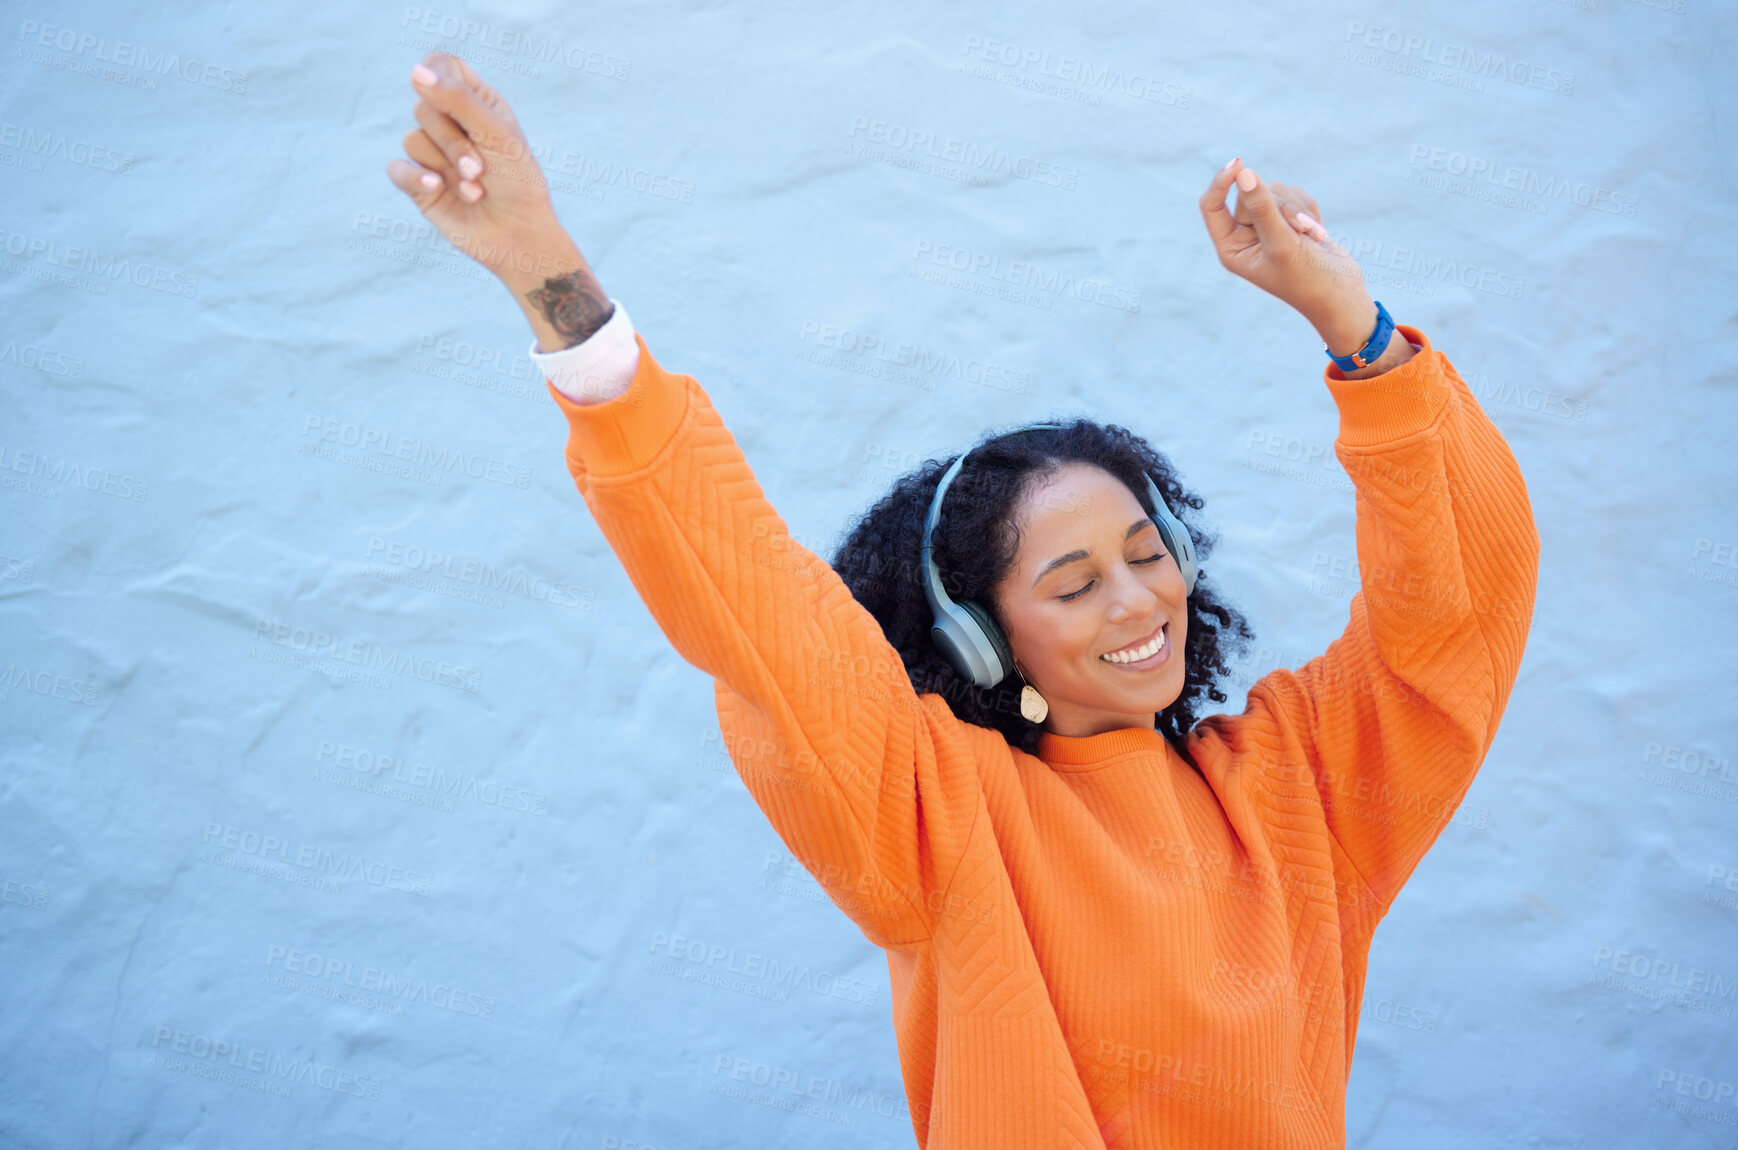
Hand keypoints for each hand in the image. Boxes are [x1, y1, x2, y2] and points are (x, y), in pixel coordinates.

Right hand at [385, 52, 576, 286]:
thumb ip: (458, 101)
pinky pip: (396, 168)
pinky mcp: (418, 183)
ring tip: (476, 190)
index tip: (450, 96)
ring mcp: (433, 154)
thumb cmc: (518, 183)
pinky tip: (436, 189)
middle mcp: (451, 123)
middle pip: (424, 107)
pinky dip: (416, 178)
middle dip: (452, 140)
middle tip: (480, 168)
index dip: (438, 75)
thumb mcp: (496, 135)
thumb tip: (415, 72)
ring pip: (412, 139)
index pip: (441, 65)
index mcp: (476, 102)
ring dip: (447, 168)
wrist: (519, 237)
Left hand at [1199, 158, 1370, 338]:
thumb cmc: (1307, 278)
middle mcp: (1244, 236)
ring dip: (1297, 209)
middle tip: (1299, 231)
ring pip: (1274, 190)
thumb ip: (1262, 208)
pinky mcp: (1290, 219)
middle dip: (1279, 207)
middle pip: (1249, 193)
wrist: (1342, 294)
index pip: (1212, 205)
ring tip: (1311, 236)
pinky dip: (1309, 209)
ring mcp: (1267, 226)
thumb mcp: (1282, 243)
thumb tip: (1244, 174)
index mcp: (1230, 248)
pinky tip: (1317, 233)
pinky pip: (1295, 194)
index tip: (1239, 163)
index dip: (1222, 182)